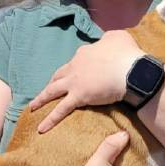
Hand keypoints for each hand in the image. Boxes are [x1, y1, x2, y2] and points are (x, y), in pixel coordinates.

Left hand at [30, 32, 144, 133]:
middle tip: (49, 88)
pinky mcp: (78, 97)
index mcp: (85, 52)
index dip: (76, 66)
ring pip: (52, 91)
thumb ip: (109, 39)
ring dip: (41, 99)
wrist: (132, 70)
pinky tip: (41, 128)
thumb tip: (106, 41)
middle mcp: (75, 65)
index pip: (76, 60)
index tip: (79, 72)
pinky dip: (50, 119)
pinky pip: (61, 110)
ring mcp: (74, 82)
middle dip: (53, 81)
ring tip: (32, 107)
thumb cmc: (127, 54)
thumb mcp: (118, 37)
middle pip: (59, 74)